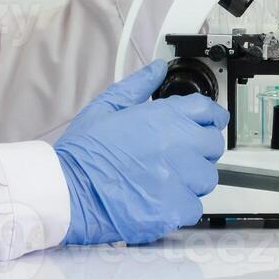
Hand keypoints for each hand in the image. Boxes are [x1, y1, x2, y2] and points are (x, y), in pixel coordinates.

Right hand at [55, 68, 227, 244]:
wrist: (66, 192)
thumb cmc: (81, 153)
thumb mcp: (106, 108)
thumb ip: (138, 85)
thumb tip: (157, 68)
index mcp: (164, 118)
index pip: (208, 111)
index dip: (210, 118)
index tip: (207, 124)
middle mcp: (177, 145)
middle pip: (213, 145)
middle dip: (199, 150)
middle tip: (178, 157)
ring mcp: (178, 178)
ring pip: (206, 178)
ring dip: (192, 180)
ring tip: (165, 182)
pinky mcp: (173, 209)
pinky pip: (194, 207)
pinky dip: (180, 207)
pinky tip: (159, 202)